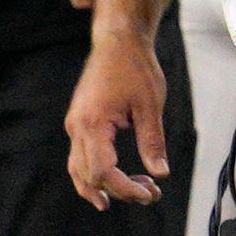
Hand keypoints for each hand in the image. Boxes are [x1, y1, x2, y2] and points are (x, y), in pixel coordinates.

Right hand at [65, 25, 171, 209]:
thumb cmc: (134, 68)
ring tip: (134, 192)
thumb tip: (160, 173)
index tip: (149, 194)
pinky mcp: (80, 122)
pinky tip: (115, 178)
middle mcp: (77, 127)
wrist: (117, 42)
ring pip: (78, 169)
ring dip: (103, 186)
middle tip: (150, 194)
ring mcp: (75, 125)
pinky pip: (81, 156)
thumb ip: (152, 142)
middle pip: (87, 175)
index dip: (124, 188)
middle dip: (118, 190)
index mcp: (92, 123)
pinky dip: (96, 172)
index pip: (102, 170)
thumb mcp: (150, 107)